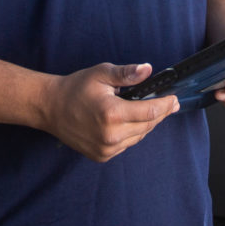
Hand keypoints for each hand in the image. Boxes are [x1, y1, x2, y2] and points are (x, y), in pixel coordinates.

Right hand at [42, 62, 176, 161]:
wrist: (50, 108)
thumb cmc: (75, 88)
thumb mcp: (101, 74)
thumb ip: (126, 73)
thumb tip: (147, 70)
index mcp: (112, 113)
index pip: (150, 112)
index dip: (166, 105)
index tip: (174, 100)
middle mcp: (110, 135)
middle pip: (148, 126)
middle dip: (159, 114)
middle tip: (167, 103)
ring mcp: (106, 148)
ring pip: (139, 137)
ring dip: (145, 124)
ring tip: (145, 110)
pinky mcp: (102, 156)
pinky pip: (126, 145)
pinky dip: (131, 134)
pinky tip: (127, 122)